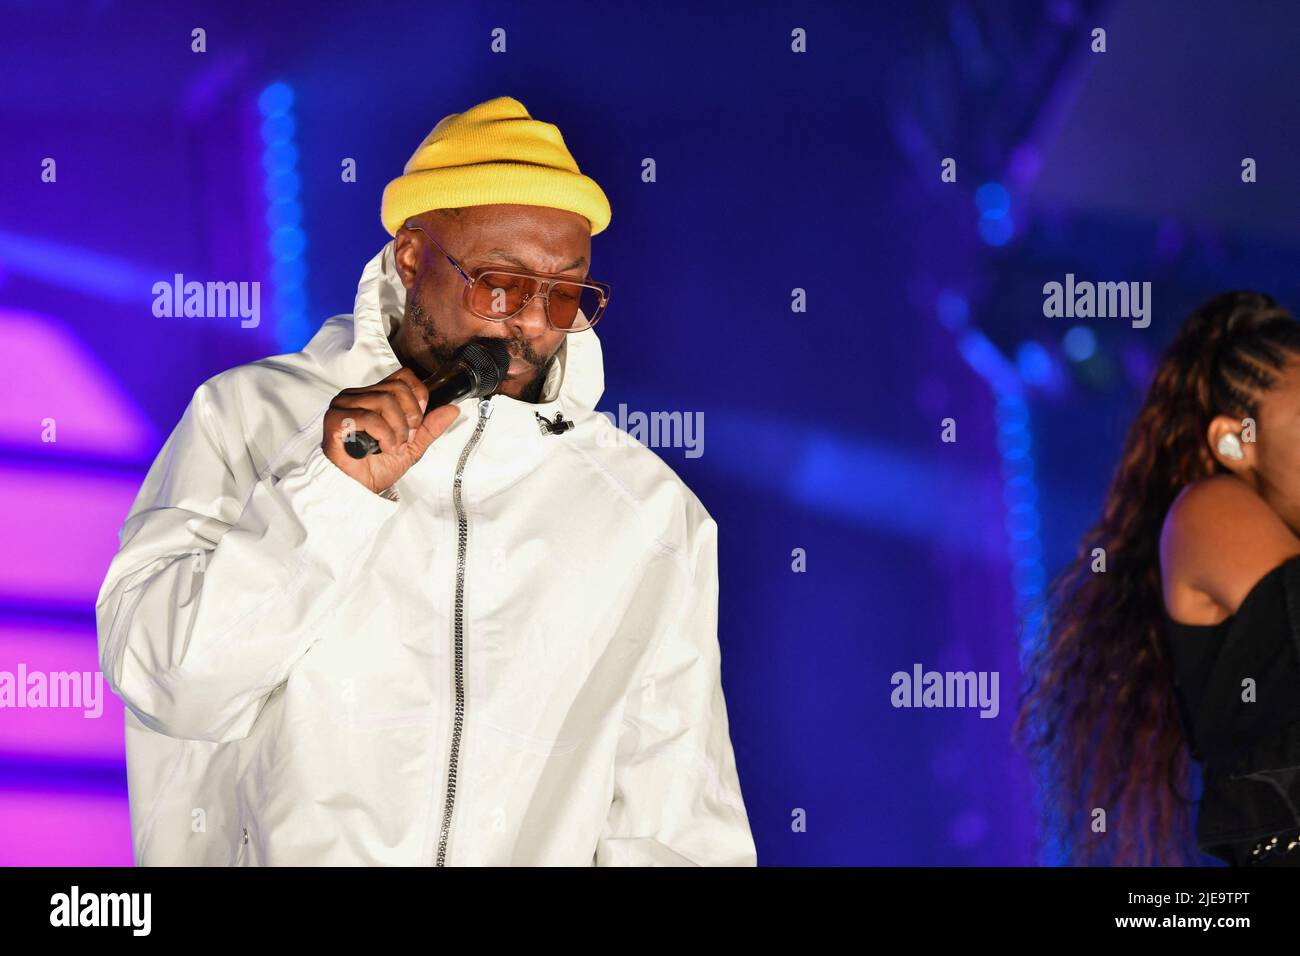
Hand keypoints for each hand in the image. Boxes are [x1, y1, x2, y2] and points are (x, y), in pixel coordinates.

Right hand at [322, 367, 459, 493]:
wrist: (358, 488)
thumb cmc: (377, 467)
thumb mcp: (412, 445)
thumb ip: (430, 427)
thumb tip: (452, 409)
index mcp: (375, 396)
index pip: (403, 377)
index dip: (418, 397)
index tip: (417, 422)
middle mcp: (358, 396)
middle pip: (397, 388)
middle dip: (409, 418)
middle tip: (405, 439)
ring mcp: (344, 405)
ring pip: (385, 402)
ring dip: (397, 430)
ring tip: (393, 447)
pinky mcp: (335, 418)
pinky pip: (368, 416)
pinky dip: (383, 435)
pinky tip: (382, 448)